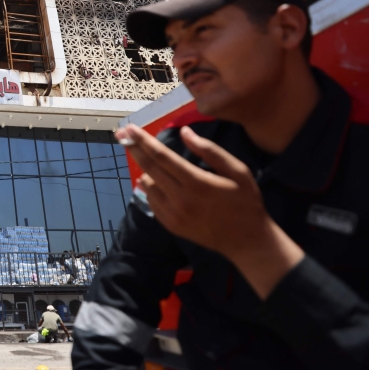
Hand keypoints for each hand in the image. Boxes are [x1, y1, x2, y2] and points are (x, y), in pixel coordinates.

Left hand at [116, 124, 302, 299]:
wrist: (247, 241)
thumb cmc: (246, 202)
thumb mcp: (238, 171)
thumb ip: (210, 150)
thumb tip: (185, 132)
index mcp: (197, 182)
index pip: (162, 156)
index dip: (143, 140)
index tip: (129, 128)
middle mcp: (180, 199)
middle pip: (148, 168)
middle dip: (133, 148)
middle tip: (121, 134)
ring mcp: (173, 214)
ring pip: (147, 185)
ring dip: (145, 170)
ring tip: (152, 162)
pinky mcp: (170, 225)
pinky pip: (152, 201)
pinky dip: (151, 188)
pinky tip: (160, 183)